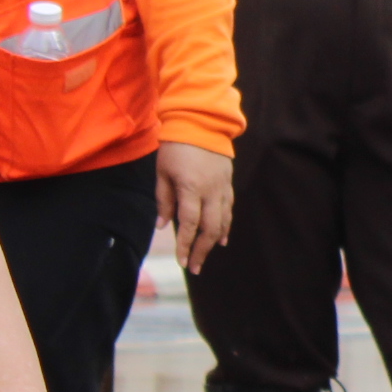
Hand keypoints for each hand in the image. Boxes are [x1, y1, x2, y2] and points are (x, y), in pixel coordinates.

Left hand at [154, 141, 235, 261]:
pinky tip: (221, 236)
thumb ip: (164, 199)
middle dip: (202, 250)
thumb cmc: (176, 147)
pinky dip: (225, 225)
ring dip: (214, 240)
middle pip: (209, 228)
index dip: (186, 245)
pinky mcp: (227, 183)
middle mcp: (210, 191)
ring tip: (207, 254)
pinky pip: (229, 209)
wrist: (201, 123)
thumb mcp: (162, 172)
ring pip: (223, 221)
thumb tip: (163, 225)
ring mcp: (222, 187)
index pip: (189, 224)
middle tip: (195, 267)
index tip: (182, 262)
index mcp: (191, 188)